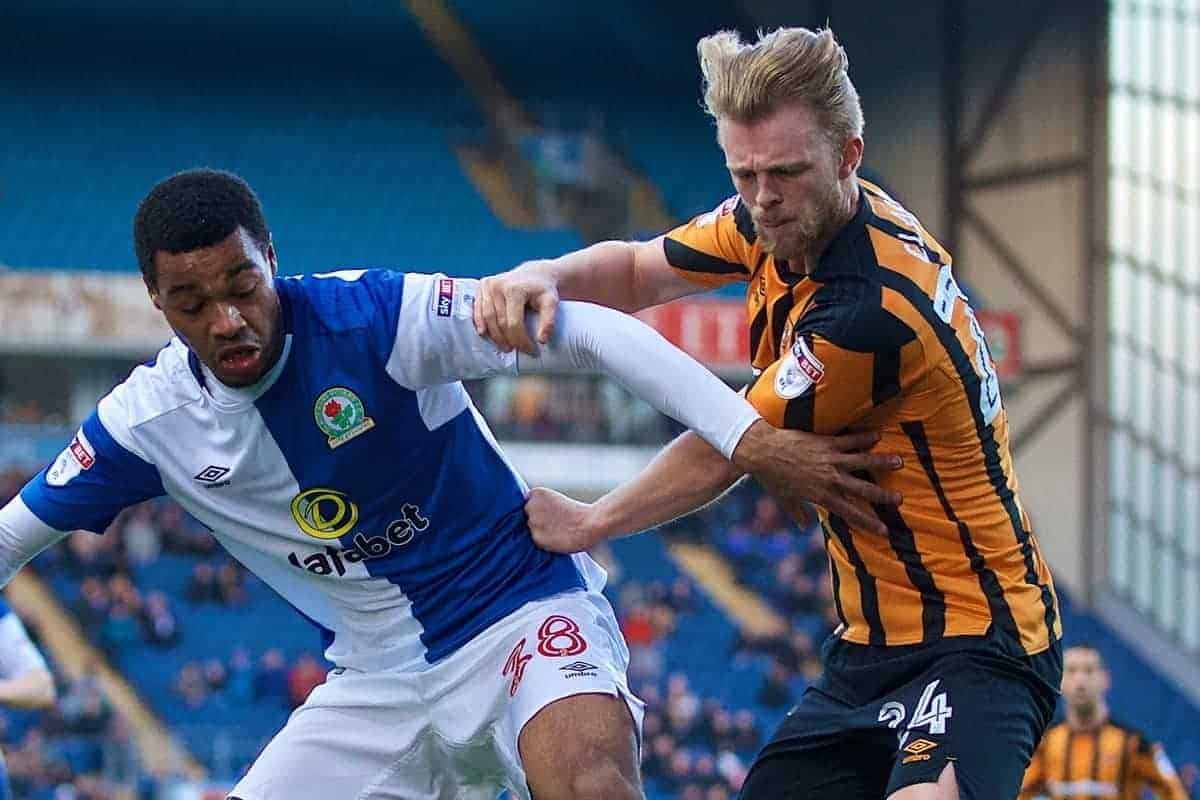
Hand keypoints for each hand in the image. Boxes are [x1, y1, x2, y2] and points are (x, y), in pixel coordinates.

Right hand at [474, 262, 559, 354]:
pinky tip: (485, 334)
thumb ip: (549, 321)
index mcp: (514, 289)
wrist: (535, 273)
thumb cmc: (544, 289)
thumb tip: (541, 340)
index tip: (530, 350)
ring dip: (494, 336)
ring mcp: (487, 285)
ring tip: (505, 347)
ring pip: (487, 318)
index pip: (514, 323)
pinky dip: (481, 324)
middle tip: (516, 351)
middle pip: (499, 322)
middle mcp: (497, 285)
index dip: (521, 340)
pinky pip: (478, 310)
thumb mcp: (551, 302)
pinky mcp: (482, 286)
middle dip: (508, 340)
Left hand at [525, 487, 605, 553]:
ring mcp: (533, 522)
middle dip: (539, 519)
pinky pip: (537, 540)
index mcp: (537, 493)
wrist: (590, 524)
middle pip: (529, 516)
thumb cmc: (578, 512)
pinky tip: (558, 537)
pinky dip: (545, 541)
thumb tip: (534, 517)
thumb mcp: (557, 500)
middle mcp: (531, 506)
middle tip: (557, 523)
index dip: (540, 510)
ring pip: (532, 529)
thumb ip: (543, 505)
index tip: (552, 513)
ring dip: (541, 531)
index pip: (529, 503)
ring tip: (558, 530)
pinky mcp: (536, 537)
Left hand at [731, 421, 902, 534]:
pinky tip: (877, 437)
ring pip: (862, 462)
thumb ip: (797, 512)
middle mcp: (830, 479)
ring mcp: (830, 460)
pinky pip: (849, 441)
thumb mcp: (784, 499)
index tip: (884, 531)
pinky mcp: (826, 443)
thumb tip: (803, 526)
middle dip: (882, 496)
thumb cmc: (771, 476)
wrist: (763, 451)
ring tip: (900, 462)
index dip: (868, 523)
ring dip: (881, 462)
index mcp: (821, 496)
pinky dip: (863, 439)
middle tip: (900, 500)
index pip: (850, 513)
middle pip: (862, 490)